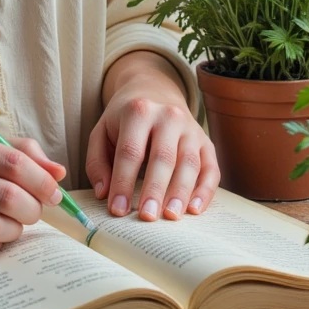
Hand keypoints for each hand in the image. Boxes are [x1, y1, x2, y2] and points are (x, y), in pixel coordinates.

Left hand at [87, 53, 218, 221]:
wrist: (155, 91)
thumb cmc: (124, 120)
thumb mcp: (101, 132)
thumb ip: (97, 162)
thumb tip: (104, 193)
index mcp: (139, 111)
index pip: (130, 150)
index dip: (123, 181)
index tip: (117, 209)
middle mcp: (169, 116)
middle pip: (163, 156)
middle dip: (154, 189)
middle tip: (147, 217)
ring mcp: (191, 129)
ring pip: (189, 163)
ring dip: (181, 192)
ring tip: (171, 217)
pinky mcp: (206, 143)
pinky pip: (211, 168)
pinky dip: (205, 190)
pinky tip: (194, 209)